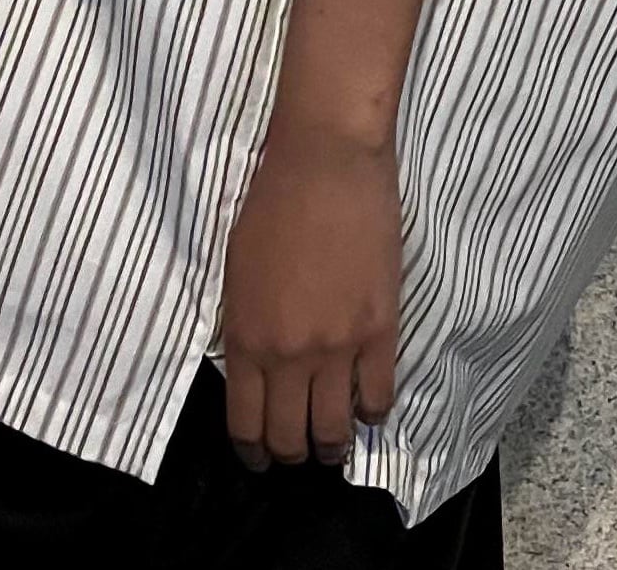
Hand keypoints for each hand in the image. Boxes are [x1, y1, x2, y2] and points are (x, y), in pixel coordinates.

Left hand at [215, 116, 401, 471]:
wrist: (326, 160)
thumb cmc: (272, 200)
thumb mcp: (236, 270)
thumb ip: (245, 326)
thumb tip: (256, 368)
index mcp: (245, 338)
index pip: (246, 425)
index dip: (254, 452)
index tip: (260, 457)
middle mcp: (288, 354)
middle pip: (290, 438)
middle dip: (292, 454)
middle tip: (299, 450)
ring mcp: (337, 347)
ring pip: (334, 431)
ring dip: (333, 445)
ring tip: (334, 441)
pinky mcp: (379, 330)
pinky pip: (378, 397)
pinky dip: (372, 411)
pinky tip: (367, 405)